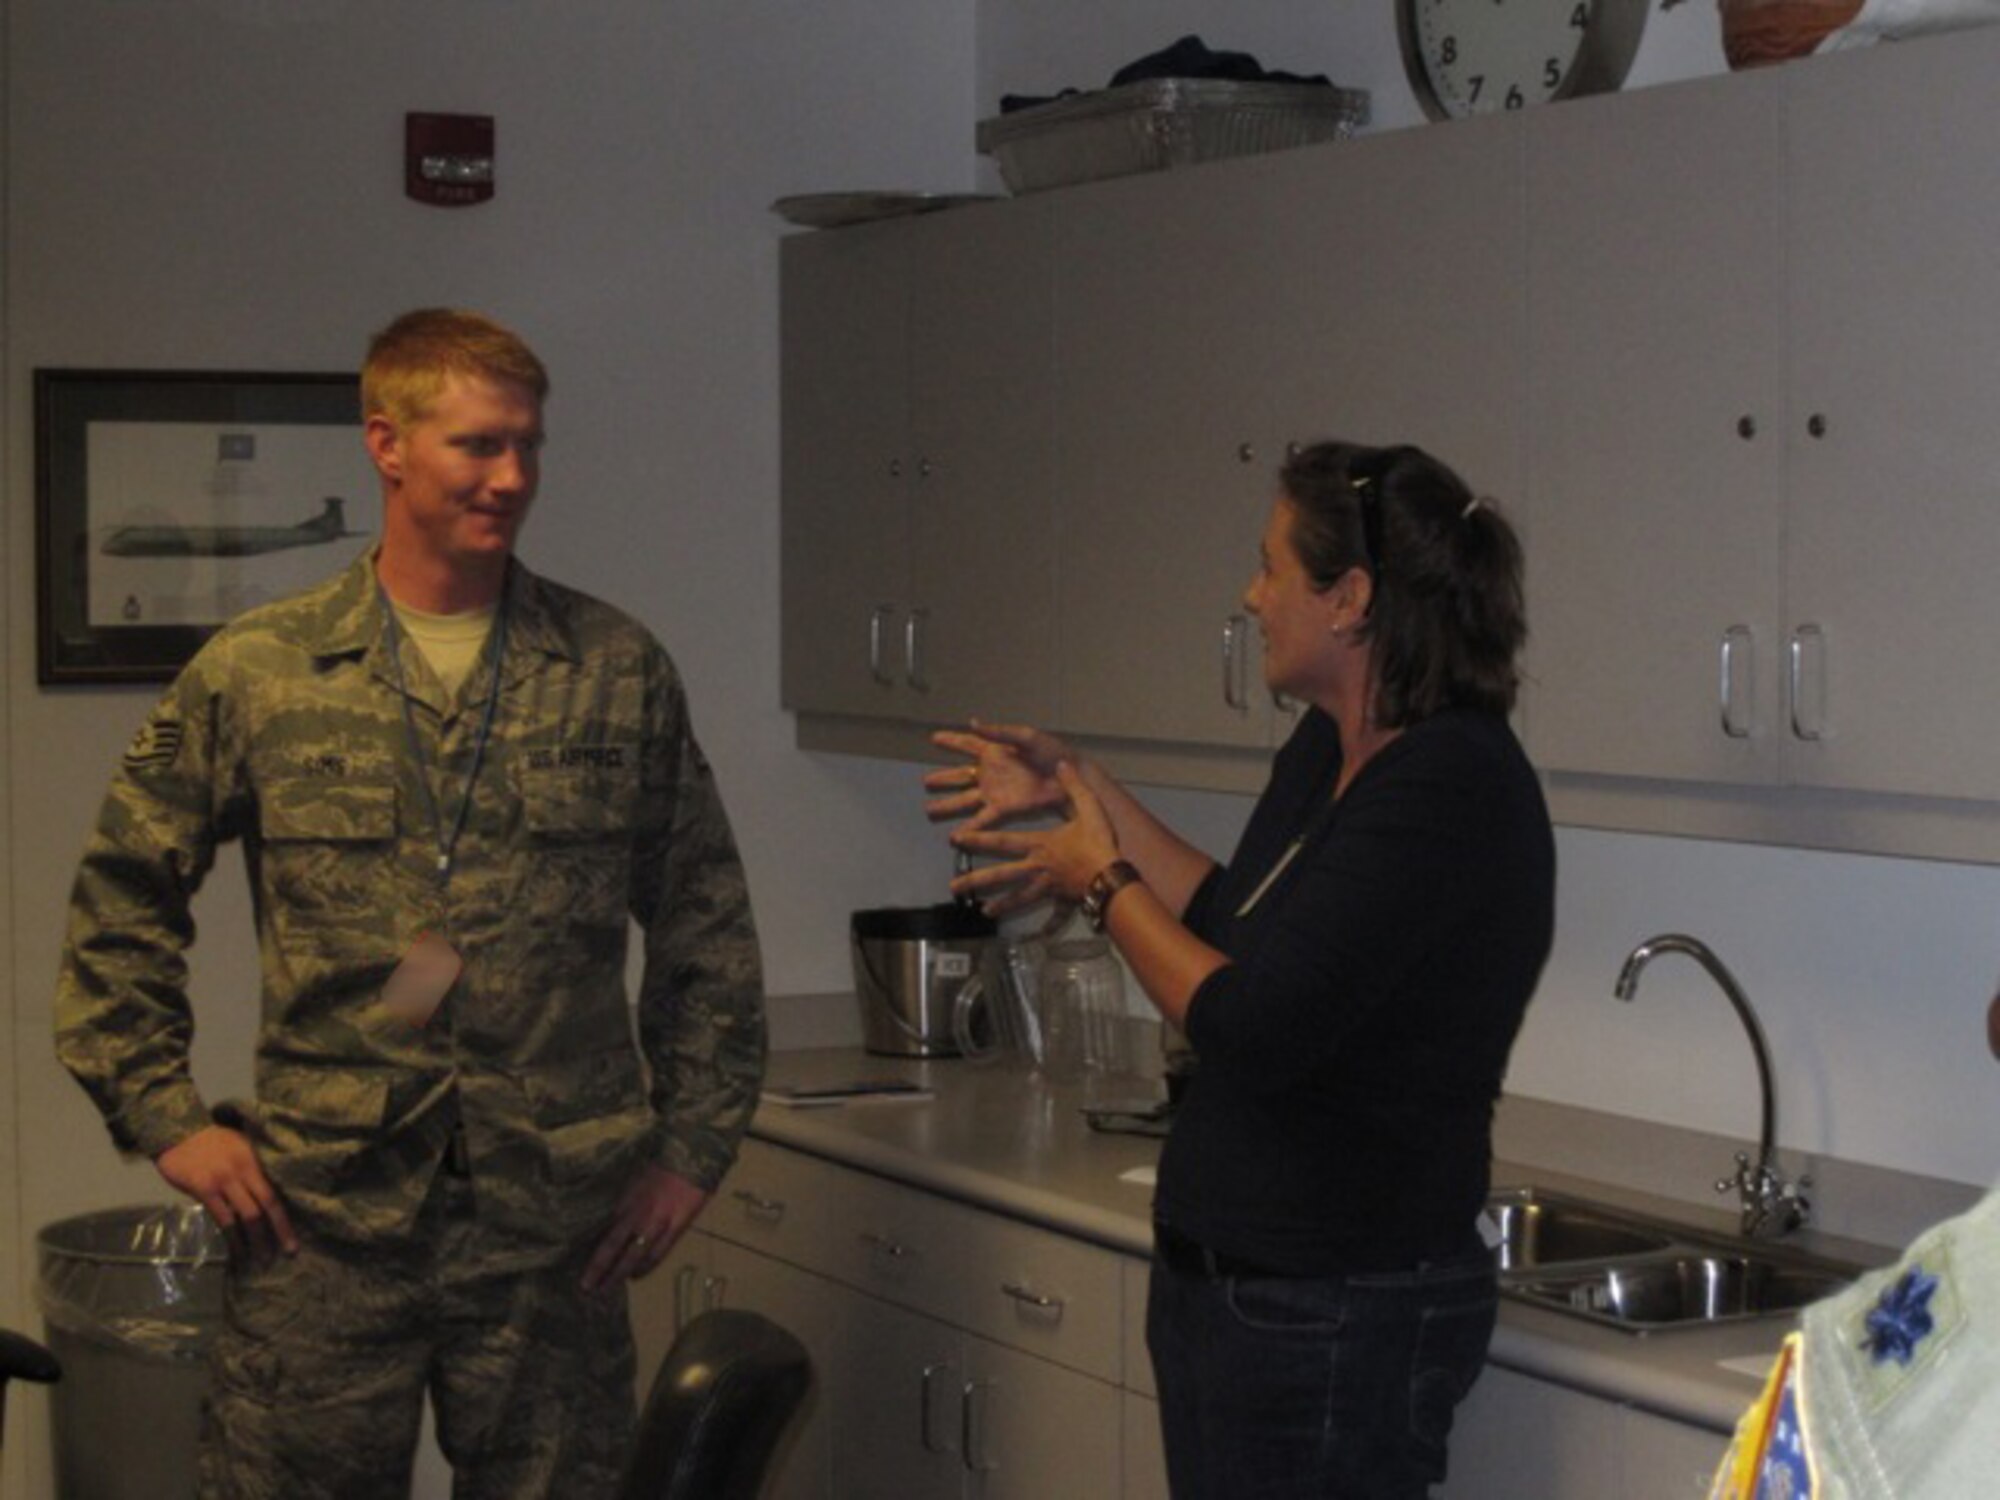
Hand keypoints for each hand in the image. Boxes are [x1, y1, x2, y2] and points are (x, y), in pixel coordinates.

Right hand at [155, 1125, 297, 1265]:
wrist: (178, 1132)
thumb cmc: (213, 1141)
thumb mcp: (241, 1147)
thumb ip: (254, 1169)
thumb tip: (268, 1199)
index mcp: (256, 1160)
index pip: (276, 1192)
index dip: (285, 1218)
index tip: (293, 1239)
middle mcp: (244, 1170)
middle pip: (267, 1204)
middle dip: (278, 1232)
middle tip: (287, 1253)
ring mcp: (224, 1180)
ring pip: (246, 1215)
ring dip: (255, 1240)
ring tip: (262, 1259)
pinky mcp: (204, 1188)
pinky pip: (223, 1218)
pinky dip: (232, 1238)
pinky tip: (237, 1251)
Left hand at [582, 1165, 709, 1292]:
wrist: (693, 1154)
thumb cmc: (660, 1159)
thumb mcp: (631, 1171)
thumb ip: (616, 1191)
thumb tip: (597, 1207)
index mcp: (623, 1197)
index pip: (600, 1228)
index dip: (587, 1245)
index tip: (573, 1259)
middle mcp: (637, 1213)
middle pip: (612, 1247)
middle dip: (598, 1268)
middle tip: (585, 1287)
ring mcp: (657, 1223)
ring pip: (634, 1255)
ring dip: (619, 1273)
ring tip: (607, 1288)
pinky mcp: (676, 1227)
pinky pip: (659, 1253)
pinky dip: (646, 1268)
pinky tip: (636, 1276)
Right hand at [924, 720, 1075, 834]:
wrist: (1069, 778)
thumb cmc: (1052, 753)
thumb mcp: (1025, 737)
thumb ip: (999, 731)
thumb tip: (973, 722)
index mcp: (995, 751)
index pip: (967, 744)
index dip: (951, 741)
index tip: (934, 738)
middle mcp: (990, 772)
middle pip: (960, 776)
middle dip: (943, 779)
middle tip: (926, 782)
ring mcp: (995, 792)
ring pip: (964, 800)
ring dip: (948, 805)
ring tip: (930, 809)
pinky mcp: (1004, 808)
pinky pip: (982, 818)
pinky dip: (970, 827)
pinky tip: (956, 835)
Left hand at [949, 762, 1119, 916]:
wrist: (1113, 876)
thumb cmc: (1098, 842)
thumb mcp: (1088, 807)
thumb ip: (1073, 785)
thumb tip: (1061, 764)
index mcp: (1040, 845)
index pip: (1002, 841)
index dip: (978, 838)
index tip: (956, 840)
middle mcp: (1037, 868)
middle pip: (1001, 875)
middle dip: (976, 881)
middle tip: (955, 887)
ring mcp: (1048, 887)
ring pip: (1020, 897)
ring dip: (1002, 905)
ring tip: (984, 912)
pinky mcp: (1064, 901)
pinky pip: (1055, 916)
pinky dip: (1049, 926)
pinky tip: (1041, 936)